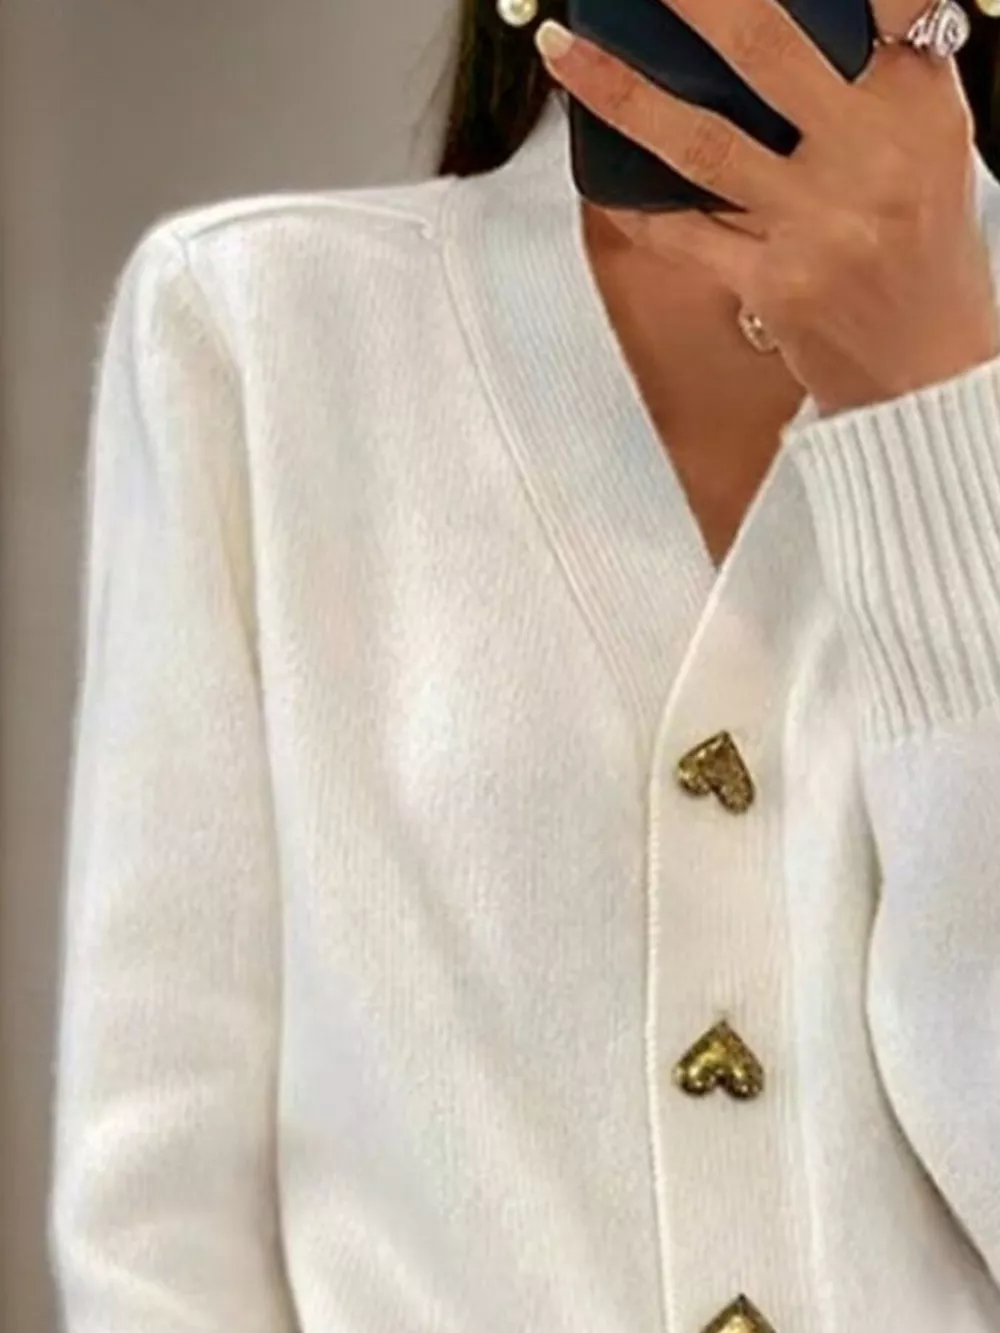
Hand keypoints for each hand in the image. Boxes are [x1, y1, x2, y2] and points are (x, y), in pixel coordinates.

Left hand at [535, 0, 999, 416]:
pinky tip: (601, 178)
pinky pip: (682, 235)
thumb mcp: (930, 148)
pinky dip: (636, 206)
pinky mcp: (774, 284)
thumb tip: (811, 18)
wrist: (928, 373)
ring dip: (620, 93)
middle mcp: (873, 155)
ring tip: (565, 54)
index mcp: (920, 106)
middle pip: (766, 47)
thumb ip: (878, 81)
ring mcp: (819, 223)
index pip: (880, 1)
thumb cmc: (923, 259)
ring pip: (700, 140)